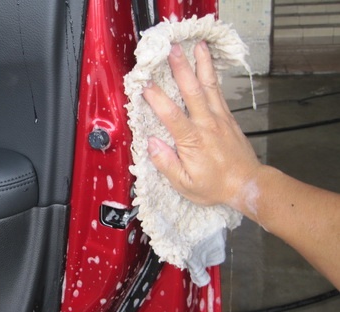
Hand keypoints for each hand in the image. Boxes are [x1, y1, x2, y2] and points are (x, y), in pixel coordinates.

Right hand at [143, 41, 261, 209]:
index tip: (145, 84)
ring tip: (196, 45)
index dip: (157, 99)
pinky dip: (213, 75)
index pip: (172, 115)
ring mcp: (219, 118)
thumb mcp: (185, 184)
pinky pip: (219, 91)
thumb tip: (151, 143)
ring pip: (209, 86)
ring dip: (201, 64)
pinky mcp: (227, 117)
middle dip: (181, 69)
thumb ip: (167, 164)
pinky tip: (207, 64)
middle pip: (192, 91)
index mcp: (193, 141)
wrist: (247, 184)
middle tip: (172, 50)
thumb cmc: (214, 186)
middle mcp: (207, 124)